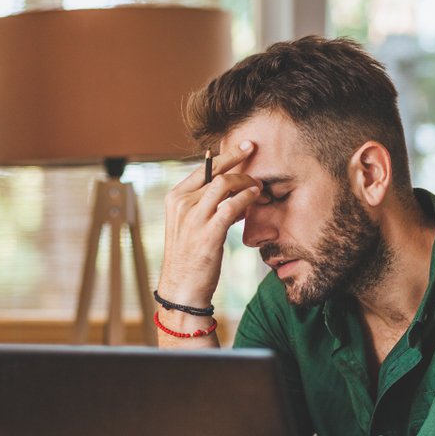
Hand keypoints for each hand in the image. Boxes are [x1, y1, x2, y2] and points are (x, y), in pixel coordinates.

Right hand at [157, 141, 260, 307]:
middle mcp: (182, 204)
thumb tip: (234, 190)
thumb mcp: (192, 224)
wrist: (182, 287)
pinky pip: (231, 206)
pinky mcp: (208, 233)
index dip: (225, 156)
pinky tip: (256, 196)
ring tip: (259, 185)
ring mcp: (194, 218)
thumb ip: (207, 204)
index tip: (243, 148)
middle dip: (238, 159)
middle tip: (254, 152)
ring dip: (246, 181)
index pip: (202, 168)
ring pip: (224, 184)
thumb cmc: (190, 256)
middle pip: (215, 172)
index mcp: (175, 198)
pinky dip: (246, 198)